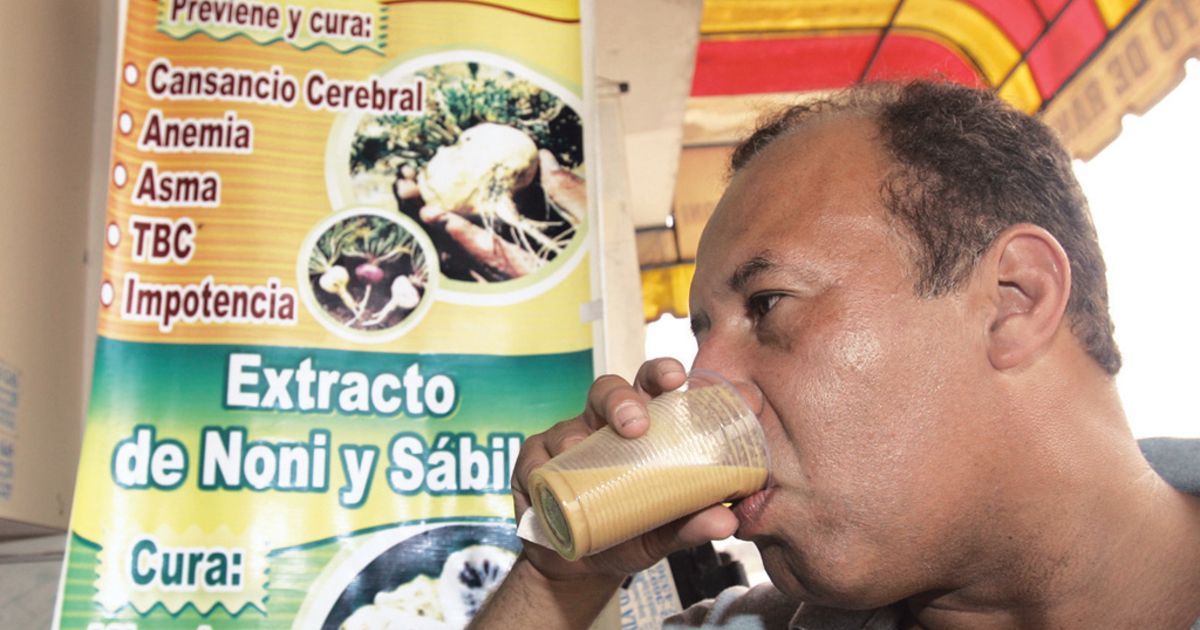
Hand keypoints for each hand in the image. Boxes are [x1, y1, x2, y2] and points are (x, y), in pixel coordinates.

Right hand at [510, 358, 741, 580]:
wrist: (581, 567)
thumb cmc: (628, 533)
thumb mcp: (663, 532)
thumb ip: (692, 523)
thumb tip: (726, 518)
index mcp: (638, 426)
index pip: (649, 386)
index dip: (660, 373)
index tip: (677, 379)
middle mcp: (600, 425)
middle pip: (605, 391)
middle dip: (619, 400)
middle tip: (635, 425)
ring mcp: (562, 443)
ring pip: (565, 428)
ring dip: (574, 439)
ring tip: (582, 459)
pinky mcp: (532, 467)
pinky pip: (532, 461)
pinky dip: (538, 471)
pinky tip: (544, 489)